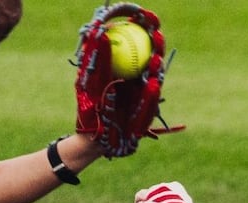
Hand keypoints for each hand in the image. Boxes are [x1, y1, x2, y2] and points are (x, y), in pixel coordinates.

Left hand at [74, 4, 181, 157]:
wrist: (93, 140)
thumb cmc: (90, 109)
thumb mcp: (90, 81)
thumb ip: (97, 58)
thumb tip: (98, 30)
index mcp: (129, 71)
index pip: (140, 45)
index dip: (145, 30)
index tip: (144, 16)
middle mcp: (141, 83)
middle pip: (153, 59)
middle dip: (157, 45)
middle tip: (156, 33)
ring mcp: (146, 100)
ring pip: (155, 80)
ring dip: (156, 68)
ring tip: (155, 56)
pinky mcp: (147, 119)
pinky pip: (149, 105)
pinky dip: (150, 94)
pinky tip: (151, 83)